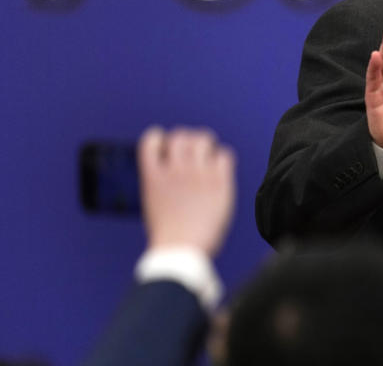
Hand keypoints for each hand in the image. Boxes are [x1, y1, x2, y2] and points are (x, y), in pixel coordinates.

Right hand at [138, 126, 236, 257]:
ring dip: (206, 144)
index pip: (151, 140)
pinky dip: (222, 158)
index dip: (158, 137)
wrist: (182, 250)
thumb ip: (164, 182)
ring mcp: (198, 174)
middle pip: (181, 136)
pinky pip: (225, 155)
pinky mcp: (219, 182)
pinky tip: (220, 169)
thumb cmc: (168, 235)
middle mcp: (175, 170)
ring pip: (204, 140)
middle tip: (192, 149)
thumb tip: (173, 169)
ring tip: (207, 154)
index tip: (164, 144)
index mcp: (153, 176)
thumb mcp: (154, 203)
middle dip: (186, 139)